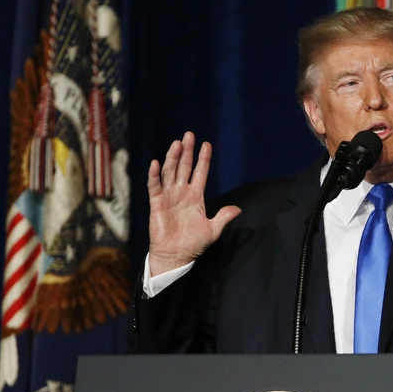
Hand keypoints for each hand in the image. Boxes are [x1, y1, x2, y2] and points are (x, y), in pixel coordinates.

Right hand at [147, 131, 240, 274]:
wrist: (176, 256)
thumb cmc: (193, 243)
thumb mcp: (213, 230)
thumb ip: (223, 217)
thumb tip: (238, 209)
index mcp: (196, 196)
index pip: (200, 173)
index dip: (204, 159)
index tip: (207, 145)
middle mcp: (182, 192)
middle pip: (184, 167)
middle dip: (187, 152)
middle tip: (189, 135)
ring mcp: (168, 196)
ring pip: (170, 172)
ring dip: (173, 158)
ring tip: (177, 144)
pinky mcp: (156, 203)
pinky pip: (154, 187)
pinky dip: (154, 175)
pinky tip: (155, 163)